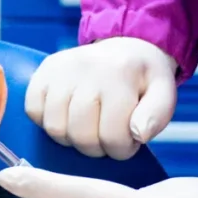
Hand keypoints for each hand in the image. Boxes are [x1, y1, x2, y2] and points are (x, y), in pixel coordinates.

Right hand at [25, 37, 178, 157]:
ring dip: (72, 139)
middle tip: (107, 137)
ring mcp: (61, 68)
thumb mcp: (163, 94)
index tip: (127, 141)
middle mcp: (87, 68)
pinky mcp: (43, 70)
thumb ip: (156, 116)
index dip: (121, 150)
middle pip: (81, 135)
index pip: (113, 136)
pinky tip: (68, 116)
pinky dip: (47, 121)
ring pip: (55, 128)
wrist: (124, 47)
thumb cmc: (142, 80)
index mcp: (121, 74)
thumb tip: (137, 134)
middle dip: (96, 148)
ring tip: (88, 129)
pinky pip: (33, 111)